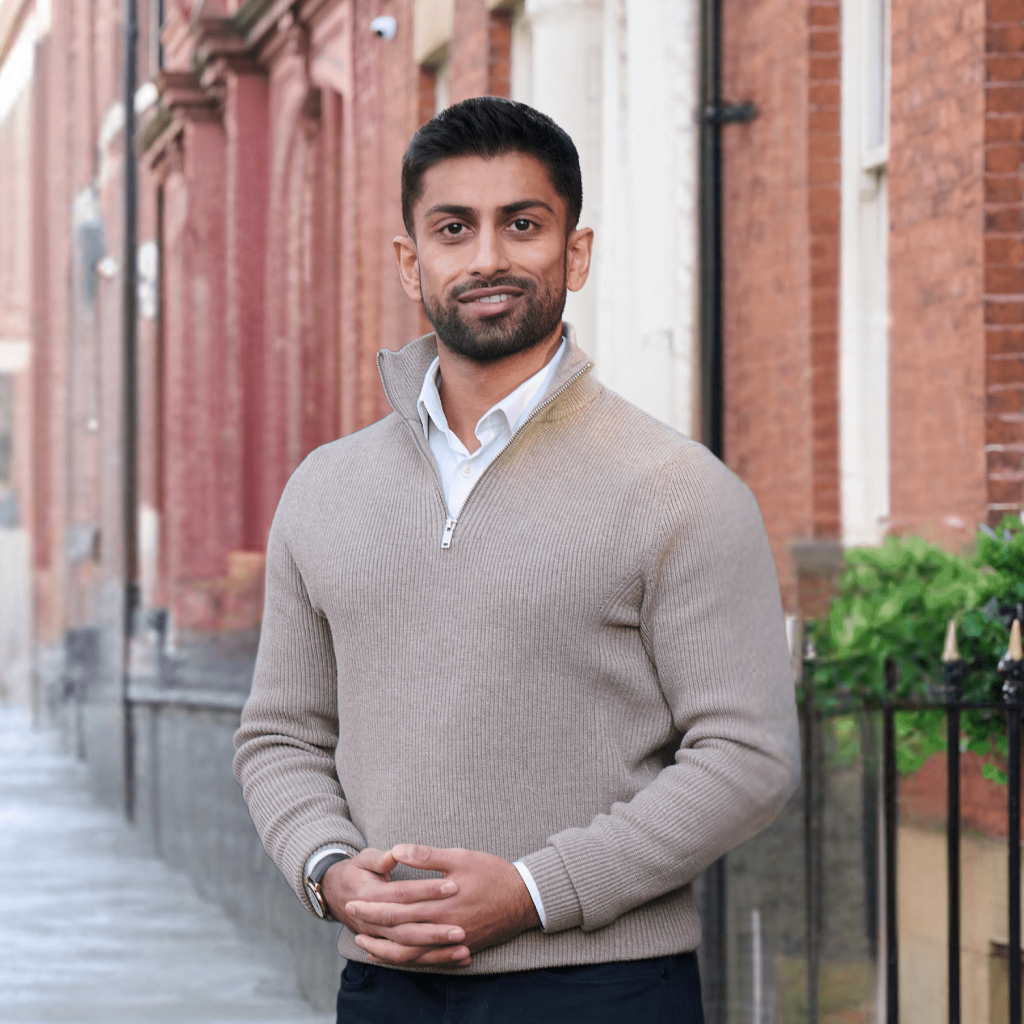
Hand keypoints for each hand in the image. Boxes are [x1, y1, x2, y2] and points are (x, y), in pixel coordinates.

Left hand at [344, 845, 540, 967]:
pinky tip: (398, 957)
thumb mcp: (461, 857)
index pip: (397, 907)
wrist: (525, 899)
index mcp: (440, 902)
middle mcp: (442, 926)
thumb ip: (428, 856)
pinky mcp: (460, 947)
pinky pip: (429, 960)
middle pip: (399, 930)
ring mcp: (451, 940)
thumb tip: (398, 850)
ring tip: (366, 945)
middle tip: (352, 917)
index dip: (373, 905)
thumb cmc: (493, 874)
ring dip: (386, 949)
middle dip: (372, 924)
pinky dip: (409, 960)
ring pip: (411, 952)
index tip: (354, 900)